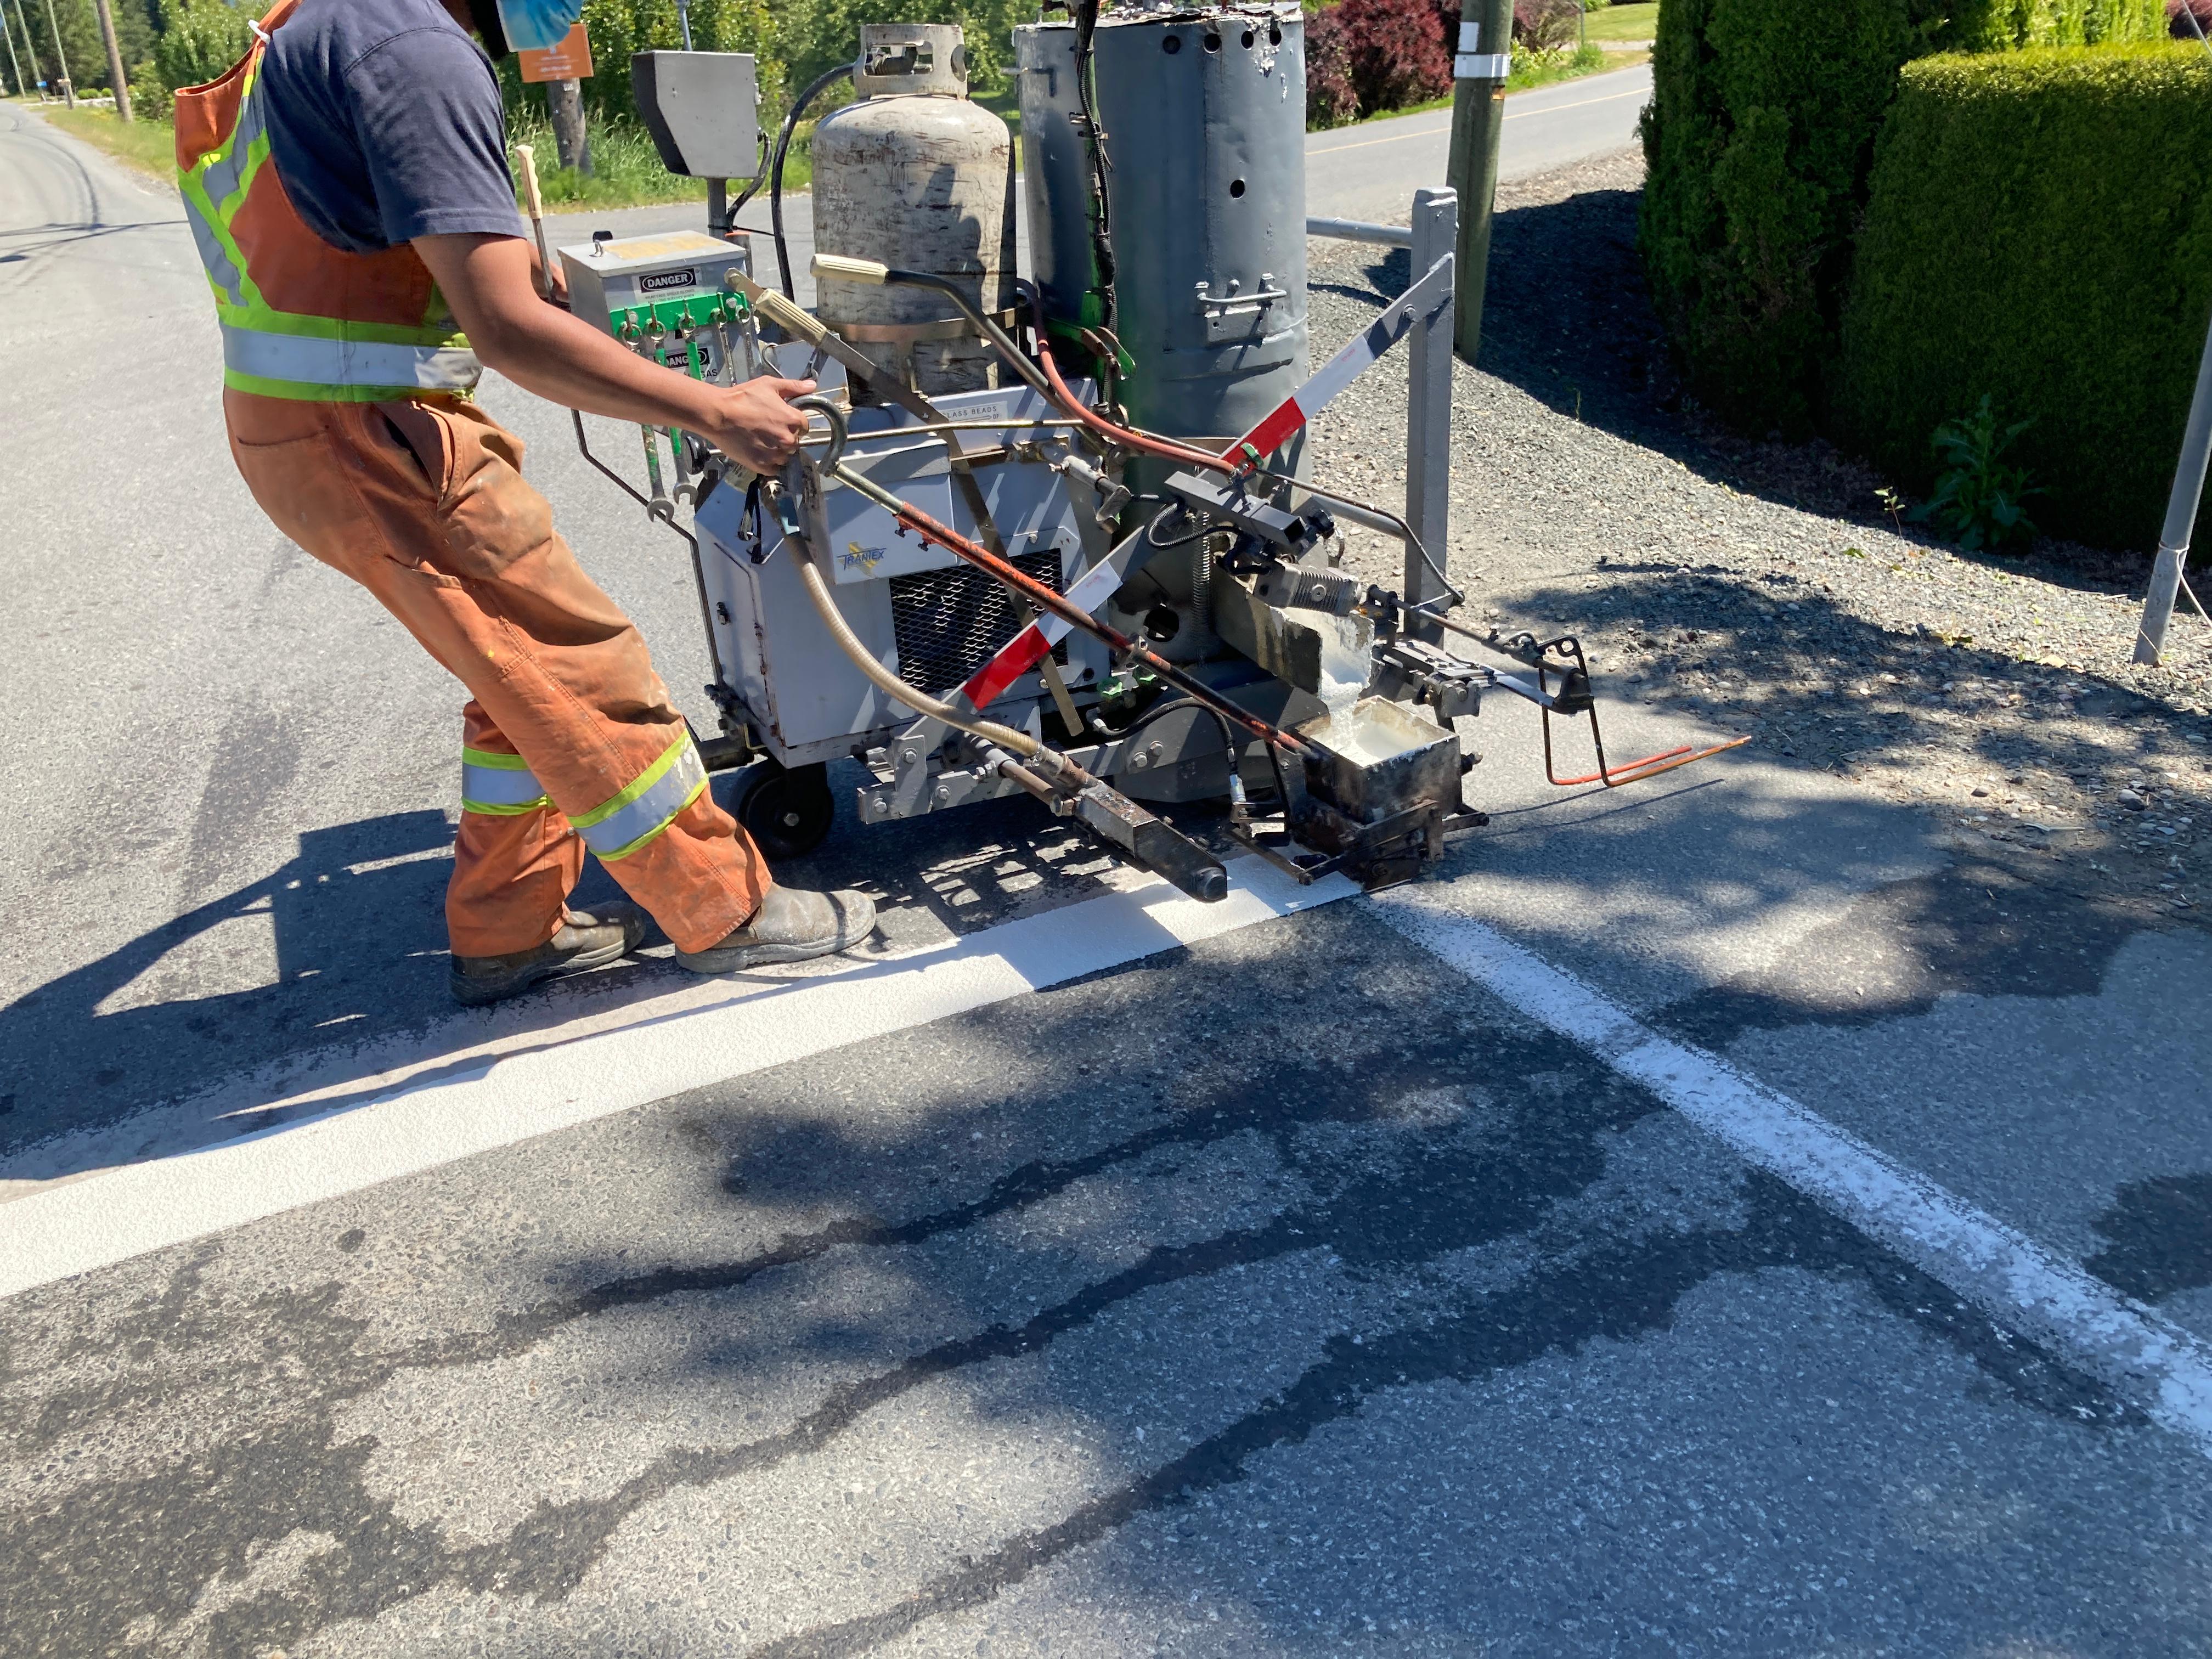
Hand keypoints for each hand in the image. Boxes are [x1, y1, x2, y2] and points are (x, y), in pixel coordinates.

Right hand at [698, 376, 816, 472]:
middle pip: (794, 442)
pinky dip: (768, 463)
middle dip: (785, 436)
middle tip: (768, 429)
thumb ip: (793, 386)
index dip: (793, 422)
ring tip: (761, 441)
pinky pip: (773, 468)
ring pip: (785, 456)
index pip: (804, 426)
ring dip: (777, 451)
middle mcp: (788, 440)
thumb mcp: (768, 385)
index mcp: (793, 420)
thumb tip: (812, 385)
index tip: (781, 420)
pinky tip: (758, 452)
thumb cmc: (742, 398)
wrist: (718, 415)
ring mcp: (775, 455)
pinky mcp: (762, 466)